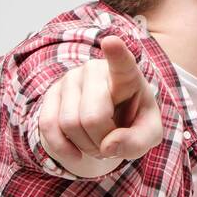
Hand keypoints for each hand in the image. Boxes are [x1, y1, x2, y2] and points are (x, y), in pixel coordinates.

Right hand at [38, 35, 163, 173]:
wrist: (112, 123)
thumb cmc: (134, 122)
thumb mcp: (148, 134)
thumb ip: (138, 142)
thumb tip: (108, 145)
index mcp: (126, 75)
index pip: (122, 63)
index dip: (116, 54)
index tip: (111, 42)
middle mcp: (95, 70)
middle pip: (93, 117)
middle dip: (102, 142)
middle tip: (111, 143)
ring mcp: (70, 79)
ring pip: (69, 124)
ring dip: (85, 146)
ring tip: (98, 143)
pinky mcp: (51, 94)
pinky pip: (48, 125)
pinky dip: (63, 148)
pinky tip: (76, 154)